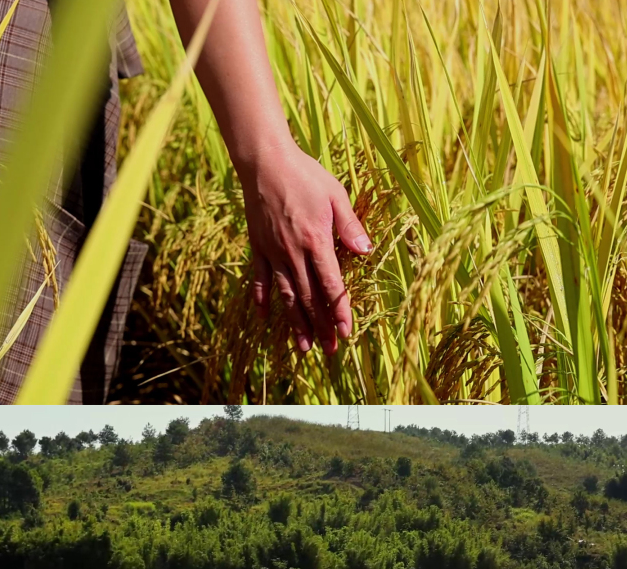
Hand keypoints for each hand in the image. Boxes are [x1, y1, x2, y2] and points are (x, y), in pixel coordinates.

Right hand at [239, 144, 371, 354]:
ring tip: (303, 347)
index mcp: (316, 242)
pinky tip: (266, 319)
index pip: (331, 285)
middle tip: (330, 350)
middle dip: (321, 327)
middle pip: (309, 298)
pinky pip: (261, 280)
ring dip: (296, 323)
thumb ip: (351, 226)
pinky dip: (264, 300)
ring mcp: (273, 252)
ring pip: (286, 295)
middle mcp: (293, 253)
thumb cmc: (305, 175)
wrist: (264, 161)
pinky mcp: (258, 247)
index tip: (347, 333)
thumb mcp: (336, 195)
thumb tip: (368, 251)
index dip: (340, 311)